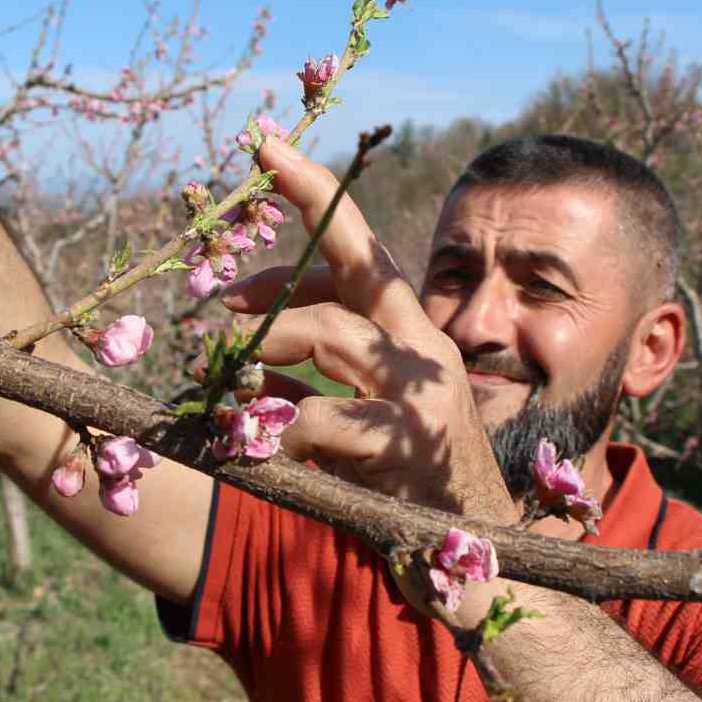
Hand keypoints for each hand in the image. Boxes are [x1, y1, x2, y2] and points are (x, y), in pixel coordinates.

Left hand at [223, 136, 516, 525]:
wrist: (479, 556)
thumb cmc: (407, 478)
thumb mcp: (358, 407)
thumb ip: (311, 366)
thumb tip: (242, 336)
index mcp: (412, 331)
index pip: (361, 246)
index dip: (313, 190)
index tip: (264, 144)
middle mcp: (426, 346)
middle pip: (354, 266)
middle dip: (287, 245)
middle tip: (222, 285)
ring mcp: (422, 391)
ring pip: (328, 333)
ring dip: (264, 346)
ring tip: (222, 377)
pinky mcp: (406, 443)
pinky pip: (318, 418)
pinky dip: (273, 427)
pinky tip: (258, 444)